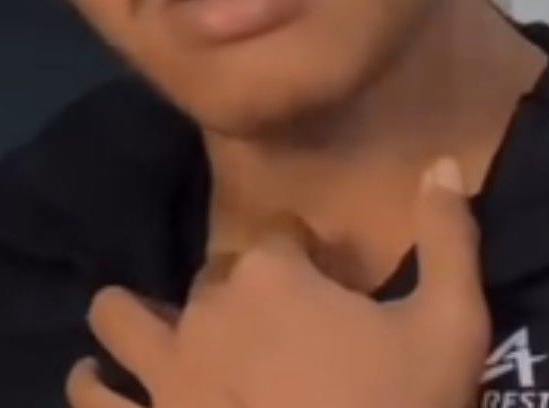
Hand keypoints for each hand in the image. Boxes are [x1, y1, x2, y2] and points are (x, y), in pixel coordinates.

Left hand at [66, 158, 490, 407]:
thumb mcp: (453, 325)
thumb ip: (449, 239)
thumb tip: (444, 164)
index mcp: (272, 276)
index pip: (282, 238)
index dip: (309, 257)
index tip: (332, 286)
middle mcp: (205, 313)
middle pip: (209, 279)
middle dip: (234, 294)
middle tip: (268, 330)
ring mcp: (165, 377)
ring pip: (120, 318)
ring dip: (130, 316)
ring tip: (137, 328)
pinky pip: (97, 398)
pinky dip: (95, 387)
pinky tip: (98, 382)